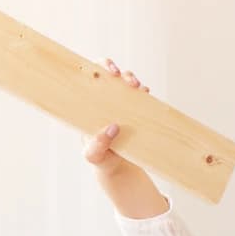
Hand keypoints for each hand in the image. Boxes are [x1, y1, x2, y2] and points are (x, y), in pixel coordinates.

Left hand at [84, 59, 169, 218]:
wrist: (116, 167)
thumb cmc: (100, 159)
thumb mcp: (94, 156)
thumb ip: (98, 145)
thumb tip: (112, 127)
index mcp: (88, 106)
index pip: (89, 79)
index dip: (98, 68)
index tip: (109, 71)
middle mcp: (103, 100)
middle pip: (110, 75)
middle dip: (120, 72)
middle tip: (127, 80)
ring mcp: (119, 104)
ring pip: (126, 82)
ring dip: (132, 80)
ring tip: (138, 88)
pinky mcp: (133, 110)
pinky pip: (139, 95)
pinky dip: (143, 92)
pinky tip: (145, 94)